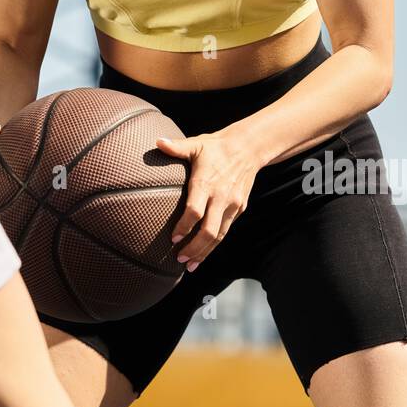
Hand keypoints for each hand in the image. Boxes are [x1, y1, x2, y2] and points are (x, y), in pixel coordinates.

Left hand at [155, 130, 260, 269]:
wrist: (248, 148)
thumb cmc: (216, 147)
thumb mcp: (196, 144)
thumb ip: (177, 147)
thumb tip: (158, 142)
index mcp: (206, 183)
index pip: (195, 211)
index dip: (184, 227)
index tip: (173, 238)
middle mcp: (221, 197)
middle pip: (209, 231)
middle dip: (194, 248)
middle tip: (179, 259)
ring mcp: (232, 205)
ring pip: (219, 235)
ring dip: (205, 252)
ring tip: (191, 265)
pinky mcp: (239, 208)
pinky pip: (226, 230)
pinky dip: (215, 244)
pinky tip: (204, 252)